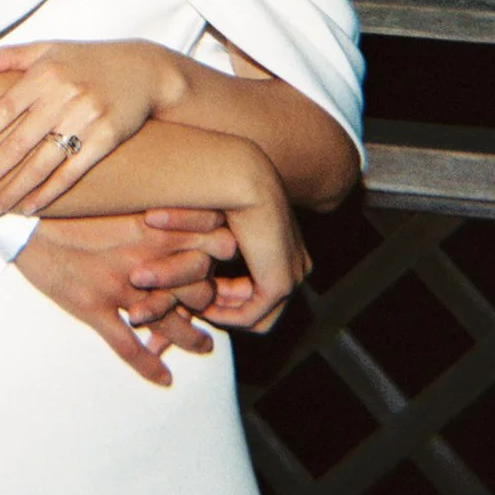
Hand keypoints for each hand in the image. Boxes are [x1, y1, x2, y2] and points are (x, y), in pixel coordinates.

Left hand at [0, 39, 185, 216]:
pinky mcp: (108, 136)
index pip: (3, 110)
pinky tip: (30, 207)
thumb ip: (11, 56)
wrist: (144, 70)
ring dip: (16, 190)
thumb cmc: (89, 60)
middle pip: (18, 142)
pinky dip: (50, 192)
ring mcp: (87, 117)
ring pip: (43, 162)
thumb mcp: (50, 48)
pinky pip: (73, 171)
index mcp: (44, 74)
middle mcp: (64, 95)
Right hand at [14, 210, 230, 389]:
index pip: (211, 243)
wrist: (22, 222)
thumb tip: (176, 215)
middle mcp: (143, 259)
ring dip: (192, 338)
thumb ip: (148, 209)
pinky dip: (149, 366)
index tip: (224, 262)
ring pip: (171, 322)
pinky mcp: (94, 309)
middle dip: (209, 299)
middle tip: (215, 307)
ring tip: (205, 346)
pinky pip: (129, 347)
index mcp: (151, 227)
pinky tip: (164, 378)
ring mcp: (119, 288)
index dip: (222, 253)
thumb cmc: (66, 208)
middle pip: (198, 287)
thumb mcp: (114, 199)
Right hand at [209, 149, 311, 335]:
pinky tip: (203, 307)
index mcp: (290, 249)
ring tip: (197, 307)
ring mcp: (292, 277)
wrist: (242, 178)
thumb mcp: (225, 224)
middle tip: (196, 304)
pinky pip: (249, 316)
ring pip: (258, 316)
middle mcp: (297, 266)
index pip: (261, 286)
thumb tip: (205, 261)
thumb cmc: (227, 191)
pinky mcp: (279, 285)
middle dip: (226, 308)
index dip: (229, 294)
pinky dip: (224, 316)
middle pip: (262, 306)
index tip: (202, 290)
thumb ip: (219, 245)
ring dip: (224, 315)